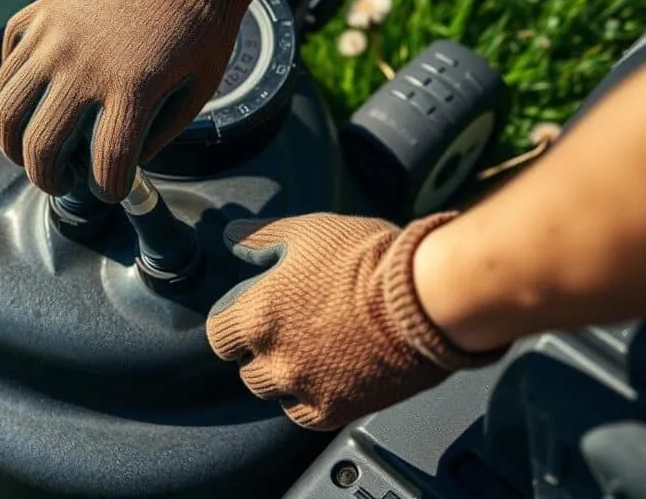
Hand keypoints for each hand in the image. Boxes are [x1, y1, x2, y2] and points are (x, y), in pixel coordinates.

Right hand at [0, 0, 278, 201]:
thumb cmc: (199, 28)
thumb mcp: (197, 90)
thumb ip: (159, 133)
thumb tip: (125, 164)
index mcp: (131, 90)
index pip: (105, 165)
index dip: (107, 191)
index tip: (108, 191)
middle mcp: (83, 67)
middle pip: (41, 147)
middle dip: (48, 180)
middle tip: (60, 182)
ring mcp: (54, 41)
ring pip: (7, 110)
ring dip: (13, 145)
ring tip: (30, 153)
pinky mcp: (39, 18)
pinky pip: (8, 67)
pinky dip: (12, 94)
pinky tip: (31, 104)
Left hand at [205, 212, 504, 430]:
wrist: (426, 299)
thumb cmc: (368, 260)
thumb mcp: (308, 232)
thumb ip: (260, 237)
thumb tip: (229, 237)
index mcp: (257, 316)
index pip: (219, 334)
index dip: (235, 323)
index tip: (253, 314)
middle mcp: (274, 359)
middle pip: (246, 367)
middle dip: (262, 350)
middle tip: (291, 330)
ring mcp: (304, 389)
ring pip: (273, 393)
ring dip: (285, 376)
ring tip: (313, 352)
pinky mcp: (336, 410)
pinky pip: (305, 414)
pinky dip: (312, 398)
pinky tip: (330, 374)